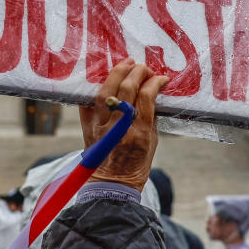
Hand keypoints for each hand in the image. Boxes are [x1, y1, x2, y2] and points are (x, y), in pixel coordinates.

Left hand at [82, 59, 168, 190]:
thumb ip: (150, 118)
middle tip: (143, 67)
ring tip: (127, 63)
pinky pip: (90, 102)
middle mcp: (118, 127)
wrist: (111, 184)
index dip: (154, 82)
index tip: (160, 78)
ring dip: (117, 73)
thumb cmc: (137, 165)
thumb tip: (152, 94)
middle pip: (126, 89)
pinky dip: (98, 87)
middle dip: (136, 72)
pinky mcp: (88, 126)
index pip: (146, 97)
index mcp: (139, 133)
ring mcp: (101, 126)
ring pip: (106, 91)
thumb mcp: (152, 142)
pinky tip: (106, 77)